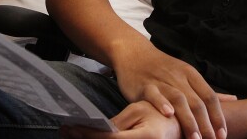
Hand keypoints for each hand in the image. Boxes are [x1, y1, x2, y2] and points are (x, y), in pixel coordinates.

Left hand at [60, 101, 180, 138]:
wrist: (180, 125)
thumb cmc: (160, 113)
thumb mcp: (138, 110)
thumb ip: (118, 123)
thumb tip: (95, 130)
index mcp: (146, 138)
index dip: (88, 134)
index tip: (70, 127)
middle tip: (66, 132)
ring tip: (74, 135)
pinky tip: (92, 137)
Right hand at [112, 45, 226, 138]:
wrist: (135, 53)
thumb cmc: (163, 68)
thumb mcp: (187, 75)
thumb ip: (206, 91)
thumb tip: (233, 100)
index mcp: (191, 74)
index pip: (210, 96)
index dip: (218, 116)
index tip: (223, 134)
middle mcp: (178, 77)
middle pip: (196, 101)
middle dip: (206, 124)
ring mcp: (161, 80)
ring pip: (179, 99)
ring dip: (188, 119)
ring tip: (195, 137)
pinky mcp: (145, 85)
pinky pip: (154, 94)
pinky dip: (161, 103)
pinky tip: (168, 114)